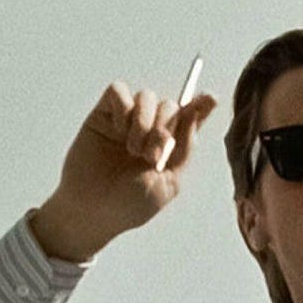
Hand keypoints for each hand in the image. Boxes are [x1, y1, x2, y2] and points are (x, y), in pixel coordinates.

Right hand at [35, 82, 220, 261]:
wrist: (91, 212)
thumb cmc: (129, 205)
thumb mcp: (168, 183)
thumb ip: (185, 149)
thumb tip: (195, 112)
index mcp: (169, 147)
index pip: (190, 117)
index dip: (202, 104)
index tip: (211, 99)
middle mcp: (150, 130)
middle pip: (169, 105)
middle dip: (164, 129)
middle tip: (151, 157)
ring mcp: (126, 121)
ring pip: (146, 96)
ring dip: (144, 122)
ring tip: (132, 150)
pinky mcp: (103, 115)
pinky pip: (118, 91)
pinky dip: (122, 107)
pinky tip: (117, 130)